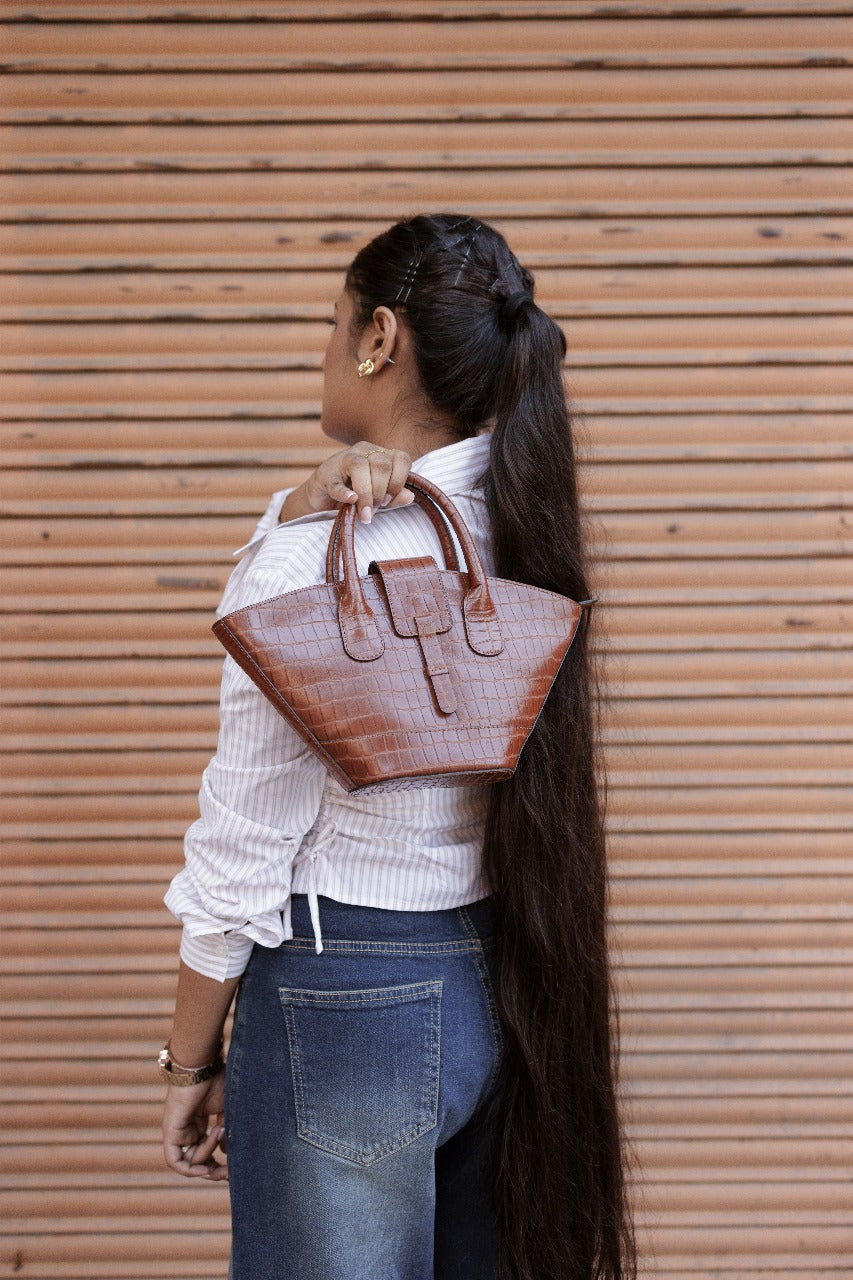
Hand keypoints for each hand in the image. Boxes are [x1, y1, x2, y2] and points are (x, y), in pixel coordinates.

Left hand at [162, 1068, 227, 1181]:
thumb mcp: (226, 1110)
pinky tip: (205, 1169)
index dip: (219, 1162)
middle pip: (197, 1161)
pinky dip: (189, 1169)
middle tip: (229, 1174)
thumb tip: (226, 1153)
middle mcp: (187, 1129)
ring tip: (220, 1132)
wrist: (203, 1066)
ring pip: (190, 1160)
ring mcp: (177, 1131)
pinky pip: (175, 1160)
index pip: (206, 1151)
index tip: (234, 1168)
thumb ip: (225, 1133)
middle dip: (214, 1170)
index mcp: (199, 1122)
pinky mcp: (170, 1132)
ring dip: (208, 1154)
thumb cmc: (216, 1080)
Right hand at [281, 443, 413, 524]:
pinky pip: (336, 482)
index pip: (401, 458)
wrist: (321, 497)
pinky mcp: (325, 474)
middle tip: (376, 508)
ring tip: (364, 513)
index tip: (390, 499)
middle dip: (381, 491)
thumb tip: (410, 496)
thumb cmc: (355, 494)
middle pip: (382, 464)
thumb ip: (394, 496)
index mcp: (381, 454)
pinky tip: (351, 500)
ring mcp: (342, 459)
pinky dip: (344, 492)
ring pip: (360, 466)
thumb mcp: (378, 495)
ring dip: (366, 493)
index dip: (399, 481)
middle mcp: (364, 451)